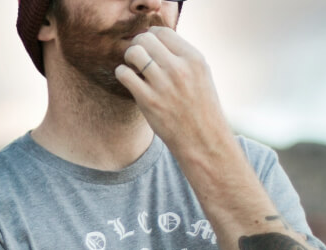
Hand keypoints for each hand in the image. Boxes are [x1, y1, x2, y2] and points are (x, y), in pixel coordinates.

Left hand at [115, 27, 232, 158]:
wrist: (203, 140)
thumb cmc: (201, 108)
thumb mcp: (201, 75)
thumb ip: (181, 57)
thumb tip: (155, 40)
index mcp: (194, 59)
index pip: (163, 32)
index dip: (151, 36)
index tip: (149, 46)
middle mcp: (179, 68)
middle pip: (145, 38)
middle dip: (138, 44)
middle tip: (139, 57)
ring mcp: (163, 84)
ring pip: (133, 52)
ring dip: (128, 57)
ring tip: (133, 67)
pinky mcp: (148, 101)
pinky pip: (124, 74)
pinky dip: (122, 73)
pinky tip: (130, 81)